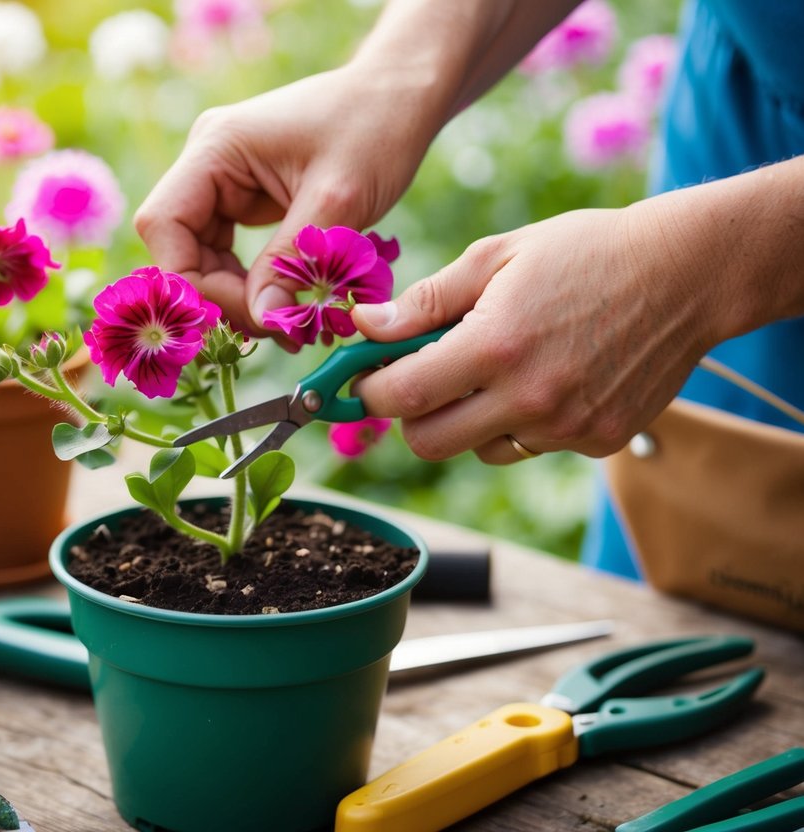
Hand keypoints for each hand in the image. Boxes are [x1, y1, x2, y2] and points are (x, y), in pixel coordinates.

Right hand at [134, 65, 438, 338]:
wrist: (402, 94)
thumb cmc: (375, 128)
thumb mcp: (337, 200)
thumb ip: (290, 261)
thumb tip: (260, 322)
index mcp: (215, 147)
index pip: (164, 225)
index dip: (193, 280)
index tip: (249, 313)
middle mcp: (206, 162)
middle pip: (177, 247)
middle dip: (220, 295)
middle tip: (275, 329)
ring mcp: (222, 181)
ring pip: (200, 256)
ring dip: (236, 296)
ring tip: (287, 324)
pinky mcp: (243, 198)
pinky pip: (225, 252)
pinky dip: (252, 284)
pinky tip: (285, 304)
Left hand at [349, 204, 724, 462]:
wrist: (687, 273)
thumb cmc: (585, 253)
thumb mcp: (496, 257)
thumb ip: (425, 300)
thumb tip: (365, 326)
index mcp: (495, 347)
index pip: (402, 396)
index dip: (369, 391)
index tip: (364, 379)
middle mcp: (529, 398)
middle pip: (429, 442)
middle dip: (411, 416)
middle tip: (420, 380)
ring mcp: (566, 427)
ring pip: (481, 448)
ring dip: (469, 420)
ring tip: (498, 369)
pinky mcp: (598, 441)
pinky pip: (533, 446)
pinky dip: (523, 422)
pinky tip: (547, 377)